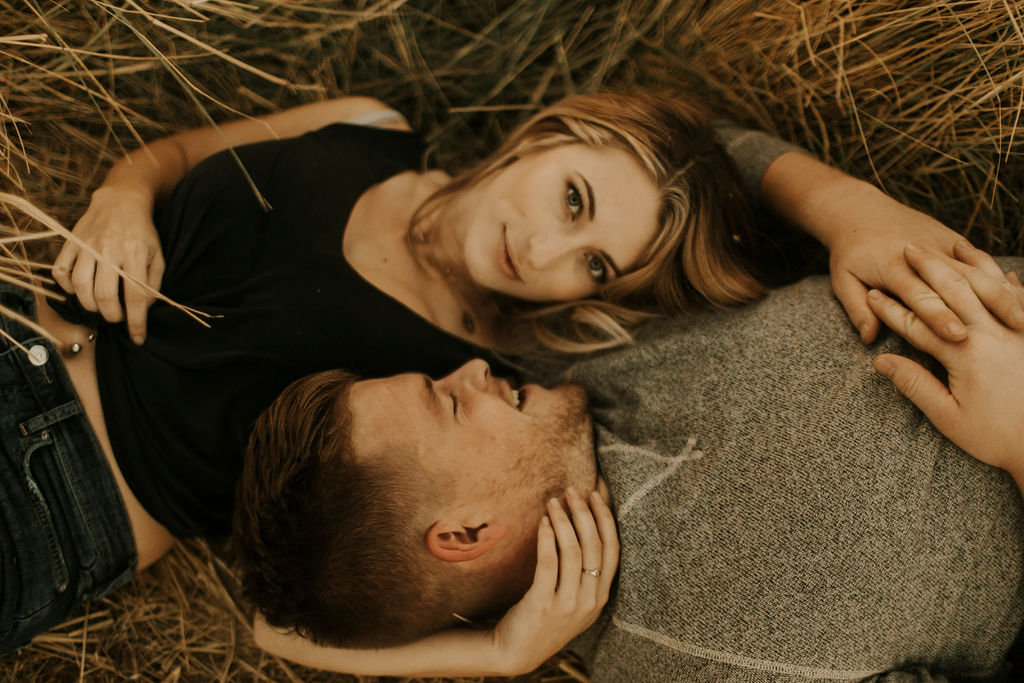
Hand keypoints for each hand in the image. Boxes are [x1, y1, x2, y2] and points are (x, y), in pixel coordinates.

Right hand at [52, 185, 164, 344]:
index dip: (136, 322)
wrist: (121, 201)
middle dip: (111, 315)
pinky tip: (79, 291)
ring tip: (100, 308)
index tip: (137, 337)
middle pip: (104, 295)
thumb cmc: (142, 233)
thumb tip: (142, 310)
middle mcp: (109, 250)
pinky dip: (66, 287)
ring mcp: (86, 245)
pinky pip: (60, 270)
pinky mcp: (71, 242)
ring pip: (80, 286)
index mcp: (135, 253)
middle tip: (117, 318)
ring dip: (89, 306)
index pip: (135, 296)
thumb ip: (153, 283)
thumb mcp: (158, 255)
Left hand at [490, 485, 618, 673]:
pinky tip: (542, 521)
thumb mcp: (574, 598)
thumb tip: (584, 525)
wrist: (516, 651)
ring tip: (553, 501)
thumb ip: (584, 571)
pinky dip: (547, 538)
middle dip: (585, 513)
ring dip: (564, 520)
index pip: (613, 550)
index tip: (596, 494)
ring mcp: (568, 604)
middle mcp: (590, 601)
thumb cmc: (544, 616)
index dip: (606, 519)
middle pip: (594, 546)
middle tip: (573, 491)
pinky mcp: (543, 604)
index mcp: (601, 597)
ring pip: (573, 551)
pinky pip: (549, 563)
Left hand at [819, 180, 1023, 342]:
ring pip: (976, 269)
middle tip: (1007, 330)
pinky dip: (999, 276)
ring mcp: (941, 243)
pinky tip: (1018, 296)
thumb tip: (868, 338)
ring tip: (1021, 319)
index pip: (921, 296)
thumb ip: (857, 308)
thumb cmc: (849, 252)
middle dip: (982, 306)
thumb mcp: (842, 280)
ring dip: (1000, 293)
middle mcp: (922, 252)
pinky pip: (980, 259)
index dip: (940, 317)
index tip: (959, 337)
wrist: (859, 210)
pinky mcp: (952, 238)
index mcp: (893, 267)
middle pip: (958, 283)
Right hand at [868, 245, 1023, 476]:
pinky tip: (998, 271)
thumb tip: (881, 360)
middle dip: (926, 269)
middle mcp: (990, 335)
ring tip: (947, 247)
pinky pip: (1019, 298)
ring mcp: (1016, 332)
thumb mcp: (948, 418)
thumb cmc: (996, 437)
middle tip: (906, 249)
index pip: (918, 322)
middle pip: (952, 291)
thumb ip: (915, 385)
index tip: (872, 294)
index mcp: (965, 354)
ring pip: (986, 287)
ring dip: (964, 265)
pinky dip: (1005, 282)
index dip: (891, 308)